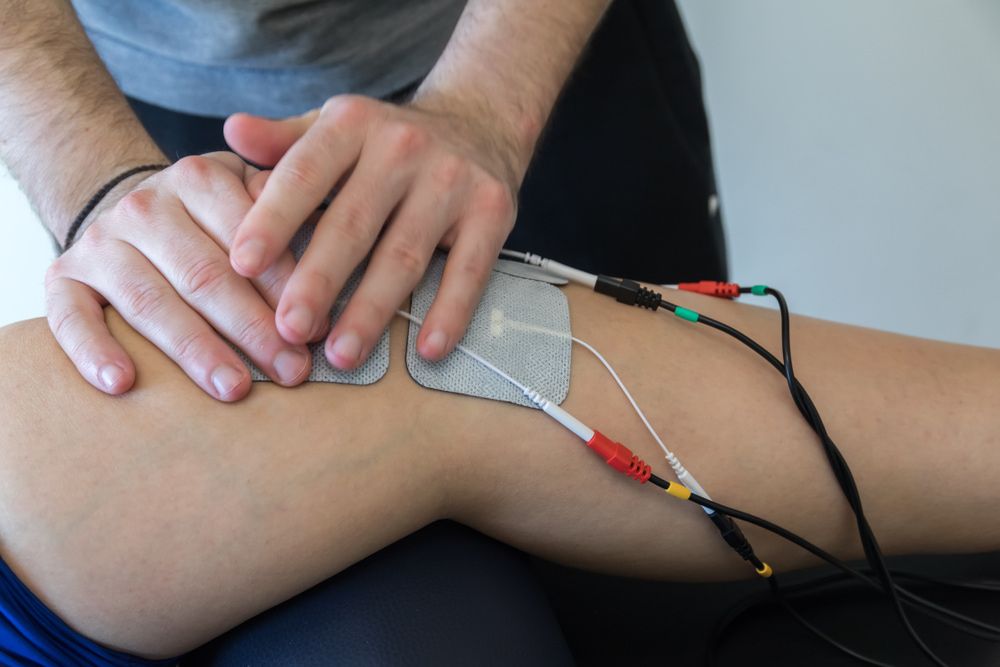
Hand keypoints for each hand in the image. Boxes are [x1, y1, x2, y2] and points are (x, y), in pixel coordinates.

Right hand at [45, 153, 310, 400]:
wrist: (135, 215)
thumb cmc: (215, 219)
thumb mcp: (250, 193)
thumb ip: (285, 202)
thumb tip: (324, 223)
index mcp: (198, 180)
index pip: (248, 239)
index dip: (285, 287)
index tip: (317, 329)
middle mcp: (145, 207)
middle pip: (205, 277)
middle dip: (254, 329)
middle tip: (293, 371)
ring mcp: (101, 243)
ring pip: (150, 303)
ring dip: (195, 350)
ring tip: (235, 388)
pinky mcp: (63, 277)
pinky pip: (70, 318)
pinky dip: (93, 352)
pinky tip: (123, 384)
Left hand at [224, 93, 523, 370]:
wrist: (479, 121)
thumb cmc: (384, 142)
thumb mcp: (334, 129)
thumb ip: (283, 143)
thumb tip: (231, 133)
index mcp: (352, 123)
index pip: (305, 173)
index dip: (273, 219)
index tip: (242, 266)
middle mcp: (404, 147)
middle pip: (354, 223)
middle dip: (319, 280)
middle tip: (289, 330)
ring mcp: (452, 180)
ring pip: (406, 256)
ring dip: (373, 310)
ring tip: (342, 355)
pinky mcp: (493, 212)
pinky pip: (470, 270)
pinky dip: (450, 312)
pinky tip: (427, 350)